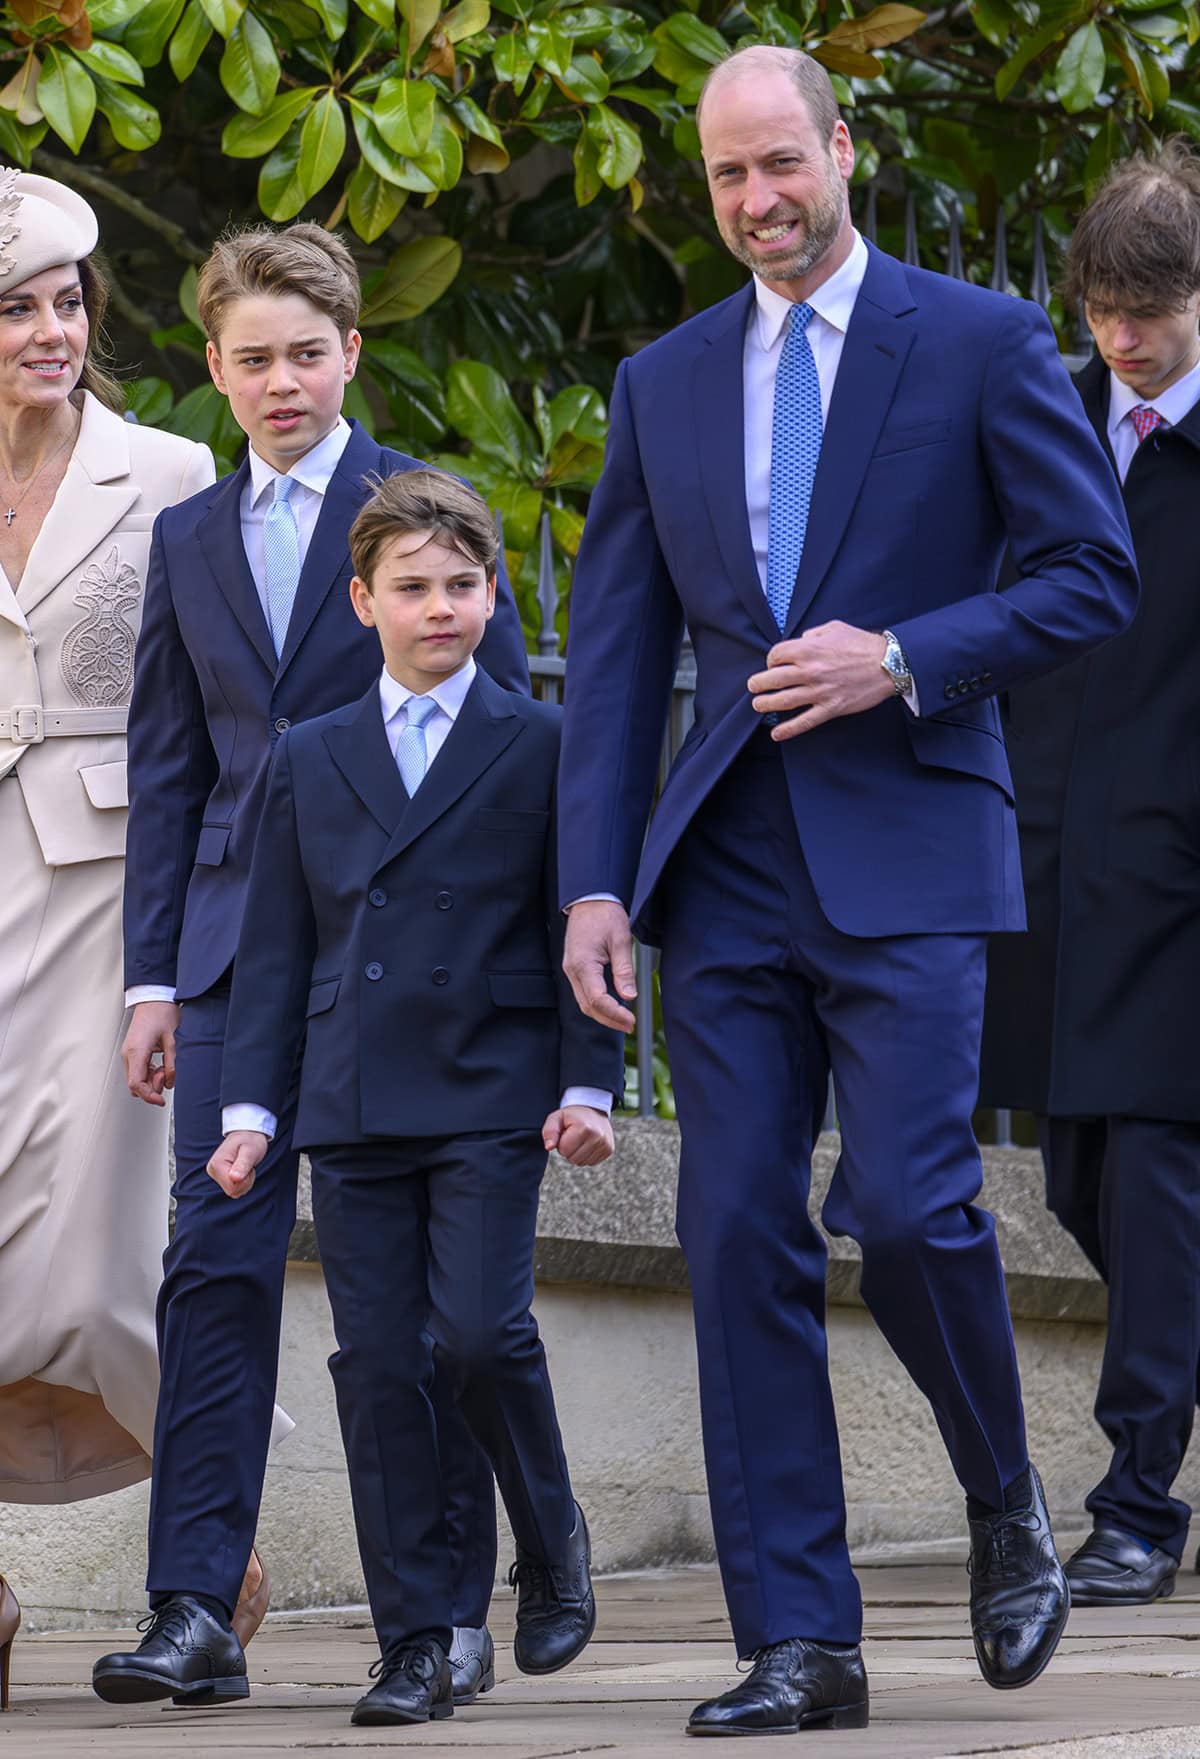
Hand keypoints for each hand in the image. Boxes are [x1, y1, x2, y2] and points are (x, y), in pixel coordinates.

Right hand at [122, 1000, 180, 1106]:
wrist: (154, 998)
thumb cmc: (162, 1013)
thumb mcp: (173, 1041)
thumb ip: (171, 1064)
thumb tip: (169, 1083)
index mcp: (136, 1051)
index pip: (136, 1084)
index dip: (149, 1096)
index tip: (161, 1101)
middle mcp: (128, 1054)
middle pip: (135, 1084)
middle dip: (152, 1087)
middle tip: (167, 1075)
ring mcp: (128, 1053)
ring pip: (136, 1079)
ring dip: (151, 1080)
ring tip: (165, 1067)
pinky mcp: (132, 1052)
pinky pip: (138, 1071)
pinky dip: (149, 1073)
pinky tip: (160, 1064)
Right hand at [207, 1131, 267, 1198]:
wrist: (247, 1134)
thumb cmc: (250, 1140)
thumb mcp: (250, 1151)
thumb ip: (242, 1165)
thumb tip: (234, 1178)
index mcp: (217, 1164)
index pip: (232, 1188)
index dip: (245, 1181)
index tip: (247, 1165)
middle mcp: (212, 1169)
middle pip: (232, 1191)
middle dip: (245, 1181)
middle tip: (247, 1164)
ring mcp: (215, 1173)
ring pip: (234, 1191)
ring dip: (245, 1181)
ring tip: (245, 1165)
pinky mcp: (219, 1176)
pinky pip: (234, 1188)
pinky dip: (242, 1182)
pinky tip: (242, 1169)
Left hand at [543, 1105, 614, 1166]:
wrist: (593, 1109)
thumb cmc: (571, 1115)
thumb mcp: (556, 1118)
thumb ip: (549, 1132)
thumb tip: (549, 1147)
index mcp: (584, 1128)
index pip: (564, 1150)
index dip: (561, 1143)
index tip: (566, 1133)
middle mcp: (598, 1137)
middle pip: (573, 1159)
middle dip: (569, 1150)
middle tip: (573, 1137)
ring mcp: (605, 1144)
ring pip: (582, 1163)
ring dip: (577, 1154)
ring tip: (580, 1140)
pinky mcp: (609, 1150)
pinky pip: (591, 1163)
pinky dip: (586, 1156)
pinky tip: (588, 1143)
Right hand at [563, 899, 636, 1033]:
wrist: (589, 900)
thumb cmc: (604, 915)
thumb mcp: (621, 940)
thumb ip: (624, 970)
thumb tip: (629, 996)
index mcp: (583, 963)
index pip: (597, 999)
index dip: (614, 1014)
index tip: (631, 1020)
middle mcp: (572, 970)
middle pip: (588, 1006)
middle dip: (609, 1020)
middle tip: (630, 1025)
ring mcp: (571, 970)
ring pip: (584, 1002)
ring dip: (603, 1015)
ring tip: (623, 1021)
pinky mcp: (574, 969)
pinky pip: (584, 993)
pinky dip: (597, 1004)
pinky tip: (612, 1007)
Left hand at [748, 621, 892, 739]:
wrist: (889, 663)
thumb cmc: (862, 644)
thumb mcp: (835, 628)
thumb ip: (812, 635)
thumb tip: (800, 642)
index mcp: (809, 649)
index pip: (776, 655)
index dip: (770, 660)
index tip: (772, 664)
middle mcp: (810, 671)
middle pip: (773, 679)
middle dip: (758, 684)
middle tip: (753, 687)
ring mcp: (820, 691)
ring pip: (784, 701)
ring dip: (766, 704)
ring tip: (758, 705)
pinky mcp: (831, 708)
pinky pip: (805, 721)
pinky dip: (788, 729)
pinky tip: (776, 733)